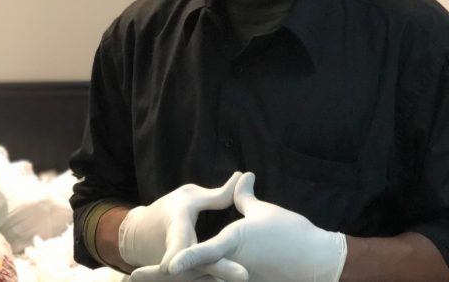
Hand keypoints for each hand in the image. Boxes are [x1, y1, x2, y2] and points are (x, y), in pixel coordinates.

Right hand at [119, 172, 247, 281]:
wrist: (141, 236)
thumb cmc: (169, 210)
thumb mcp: (189, 197)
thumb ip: (218, 195)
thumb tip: (244, 176)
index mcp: (176, 228)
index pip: (178, 243)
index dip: (178, 255)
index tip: (170, 269)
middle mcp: (175, 256)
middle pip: (199, 266)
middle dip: (221, 271)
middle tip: (244, 275)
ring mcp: (179, 273)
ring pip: (204, 278)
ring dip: (223, 277)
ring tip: (247, 279)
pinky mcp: (185, 280)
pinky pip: (204, 280)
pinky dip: (218, 278)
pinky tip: (236, 280)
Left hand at [167, 173, 346, 281]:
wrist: (315, 261)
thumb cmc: (289, 232)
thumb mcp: (263, 211)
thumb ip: (243, 196)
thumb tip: (242, 176)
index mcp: (234, 244)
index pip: (205, 252)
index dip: (185, 257)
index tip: (168, 265)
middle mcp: (231, 266)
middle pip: (193, 274)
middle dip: (161, 276)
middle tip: (133, 278)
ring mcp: (238, 279)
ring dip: (179, 280)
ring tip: (150, 278)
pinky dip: (200, 281)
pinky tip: (188, 279)